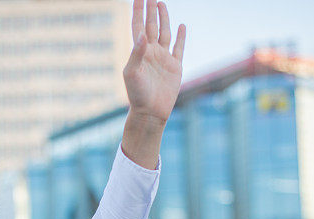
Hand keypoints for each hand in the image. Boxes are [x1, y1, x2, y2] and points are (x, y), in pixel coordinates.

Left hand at [124, 0, 185, 125]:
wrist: (150, 112)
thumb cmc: (137, 95)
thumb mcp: (132, 73)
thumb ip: (136, 53)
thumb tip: (142, 34)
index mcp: (139, 52)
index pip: (138, 26)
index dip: (138, 11)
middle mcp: (151, 53)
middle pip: (151, 25)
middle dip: (150, 10)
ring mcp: (163, 59)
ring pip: (164, 33)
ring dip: (163, 18)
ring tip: (161, 4)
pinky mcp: (175, 67)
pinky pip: (179, 48)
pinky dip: (181, 37)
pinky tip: (181, 25)